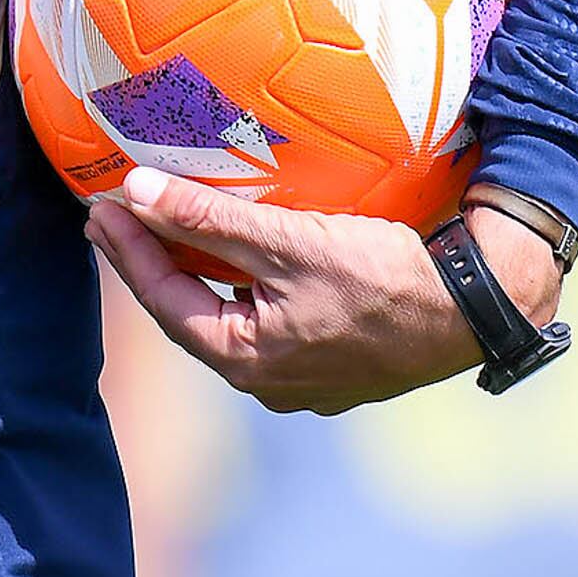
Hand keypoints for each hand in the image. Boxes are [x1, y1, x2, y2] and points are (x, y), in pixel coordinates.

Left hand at [86, 166, 564, 415]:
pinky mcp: (333, 366)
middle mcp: (265, 382)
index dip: (127, 251)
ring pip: (230, 321)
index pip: (163, 300)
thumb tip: (134, 193)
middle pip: (190, 314)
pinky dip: (242, 288)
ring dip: (197, 276)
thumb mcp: (289, 242)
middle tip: (116, 217)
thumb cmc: (384, 277)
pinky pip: (268, 323)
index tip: (99, 207)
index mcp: (245, 359)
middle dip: (152, 263)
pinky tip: (241, 261)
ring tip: (167, 231)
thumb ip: (207, 221)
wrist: (478, 309)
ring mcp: (301, 380)